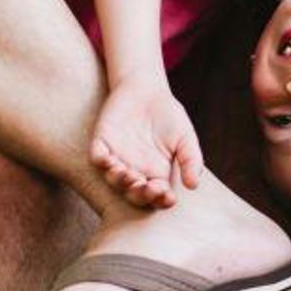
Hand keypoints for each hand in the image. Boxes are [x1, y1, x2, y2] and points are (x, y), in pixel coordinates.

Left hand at [89, 79, 203, 207]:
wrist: (147, 90)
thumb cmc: (169, 116)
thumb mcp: (186, 138)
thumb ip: (191, 160)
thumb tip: (193, 185)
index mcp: (155, 174)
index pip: (157, 195)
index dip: (161, 200)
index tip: (168, 197)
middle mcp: (135, 171)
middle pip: (134, 194)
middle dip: (141, 195)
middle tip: (149, 188)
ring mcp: (117, 158)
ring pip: (113, 180)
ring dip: (120, 181)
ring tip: (130, 175)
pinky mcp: (102, 143)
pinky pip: (97, 158)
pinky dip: (101, 162)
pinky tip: (110, 160)